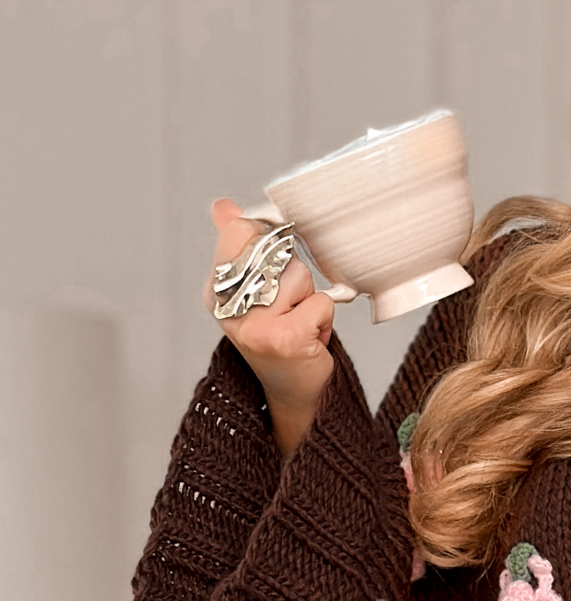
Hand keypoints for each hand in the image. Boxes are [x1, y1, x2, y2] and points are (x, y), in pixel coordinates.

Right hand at [204, 198, 334, 453]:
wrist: (293, 393)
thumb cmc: (278, 337)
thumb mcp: (253, 290)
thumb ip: (238, 246)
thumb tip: (223, 208)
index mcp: (216, 291)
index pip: (241, 233)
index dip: (269, 246)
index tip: (271, 273)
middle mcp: (228, 308)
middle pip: (275, 253)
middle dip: (293, 279)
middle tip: (288, 309)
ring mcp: (254, 325)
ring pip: (300, 276)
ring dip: (310, 300)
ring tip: (299, 324)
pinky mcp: (284, 338)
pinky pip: (319, 302)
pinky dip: (324, 319)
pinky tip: (310, 339)